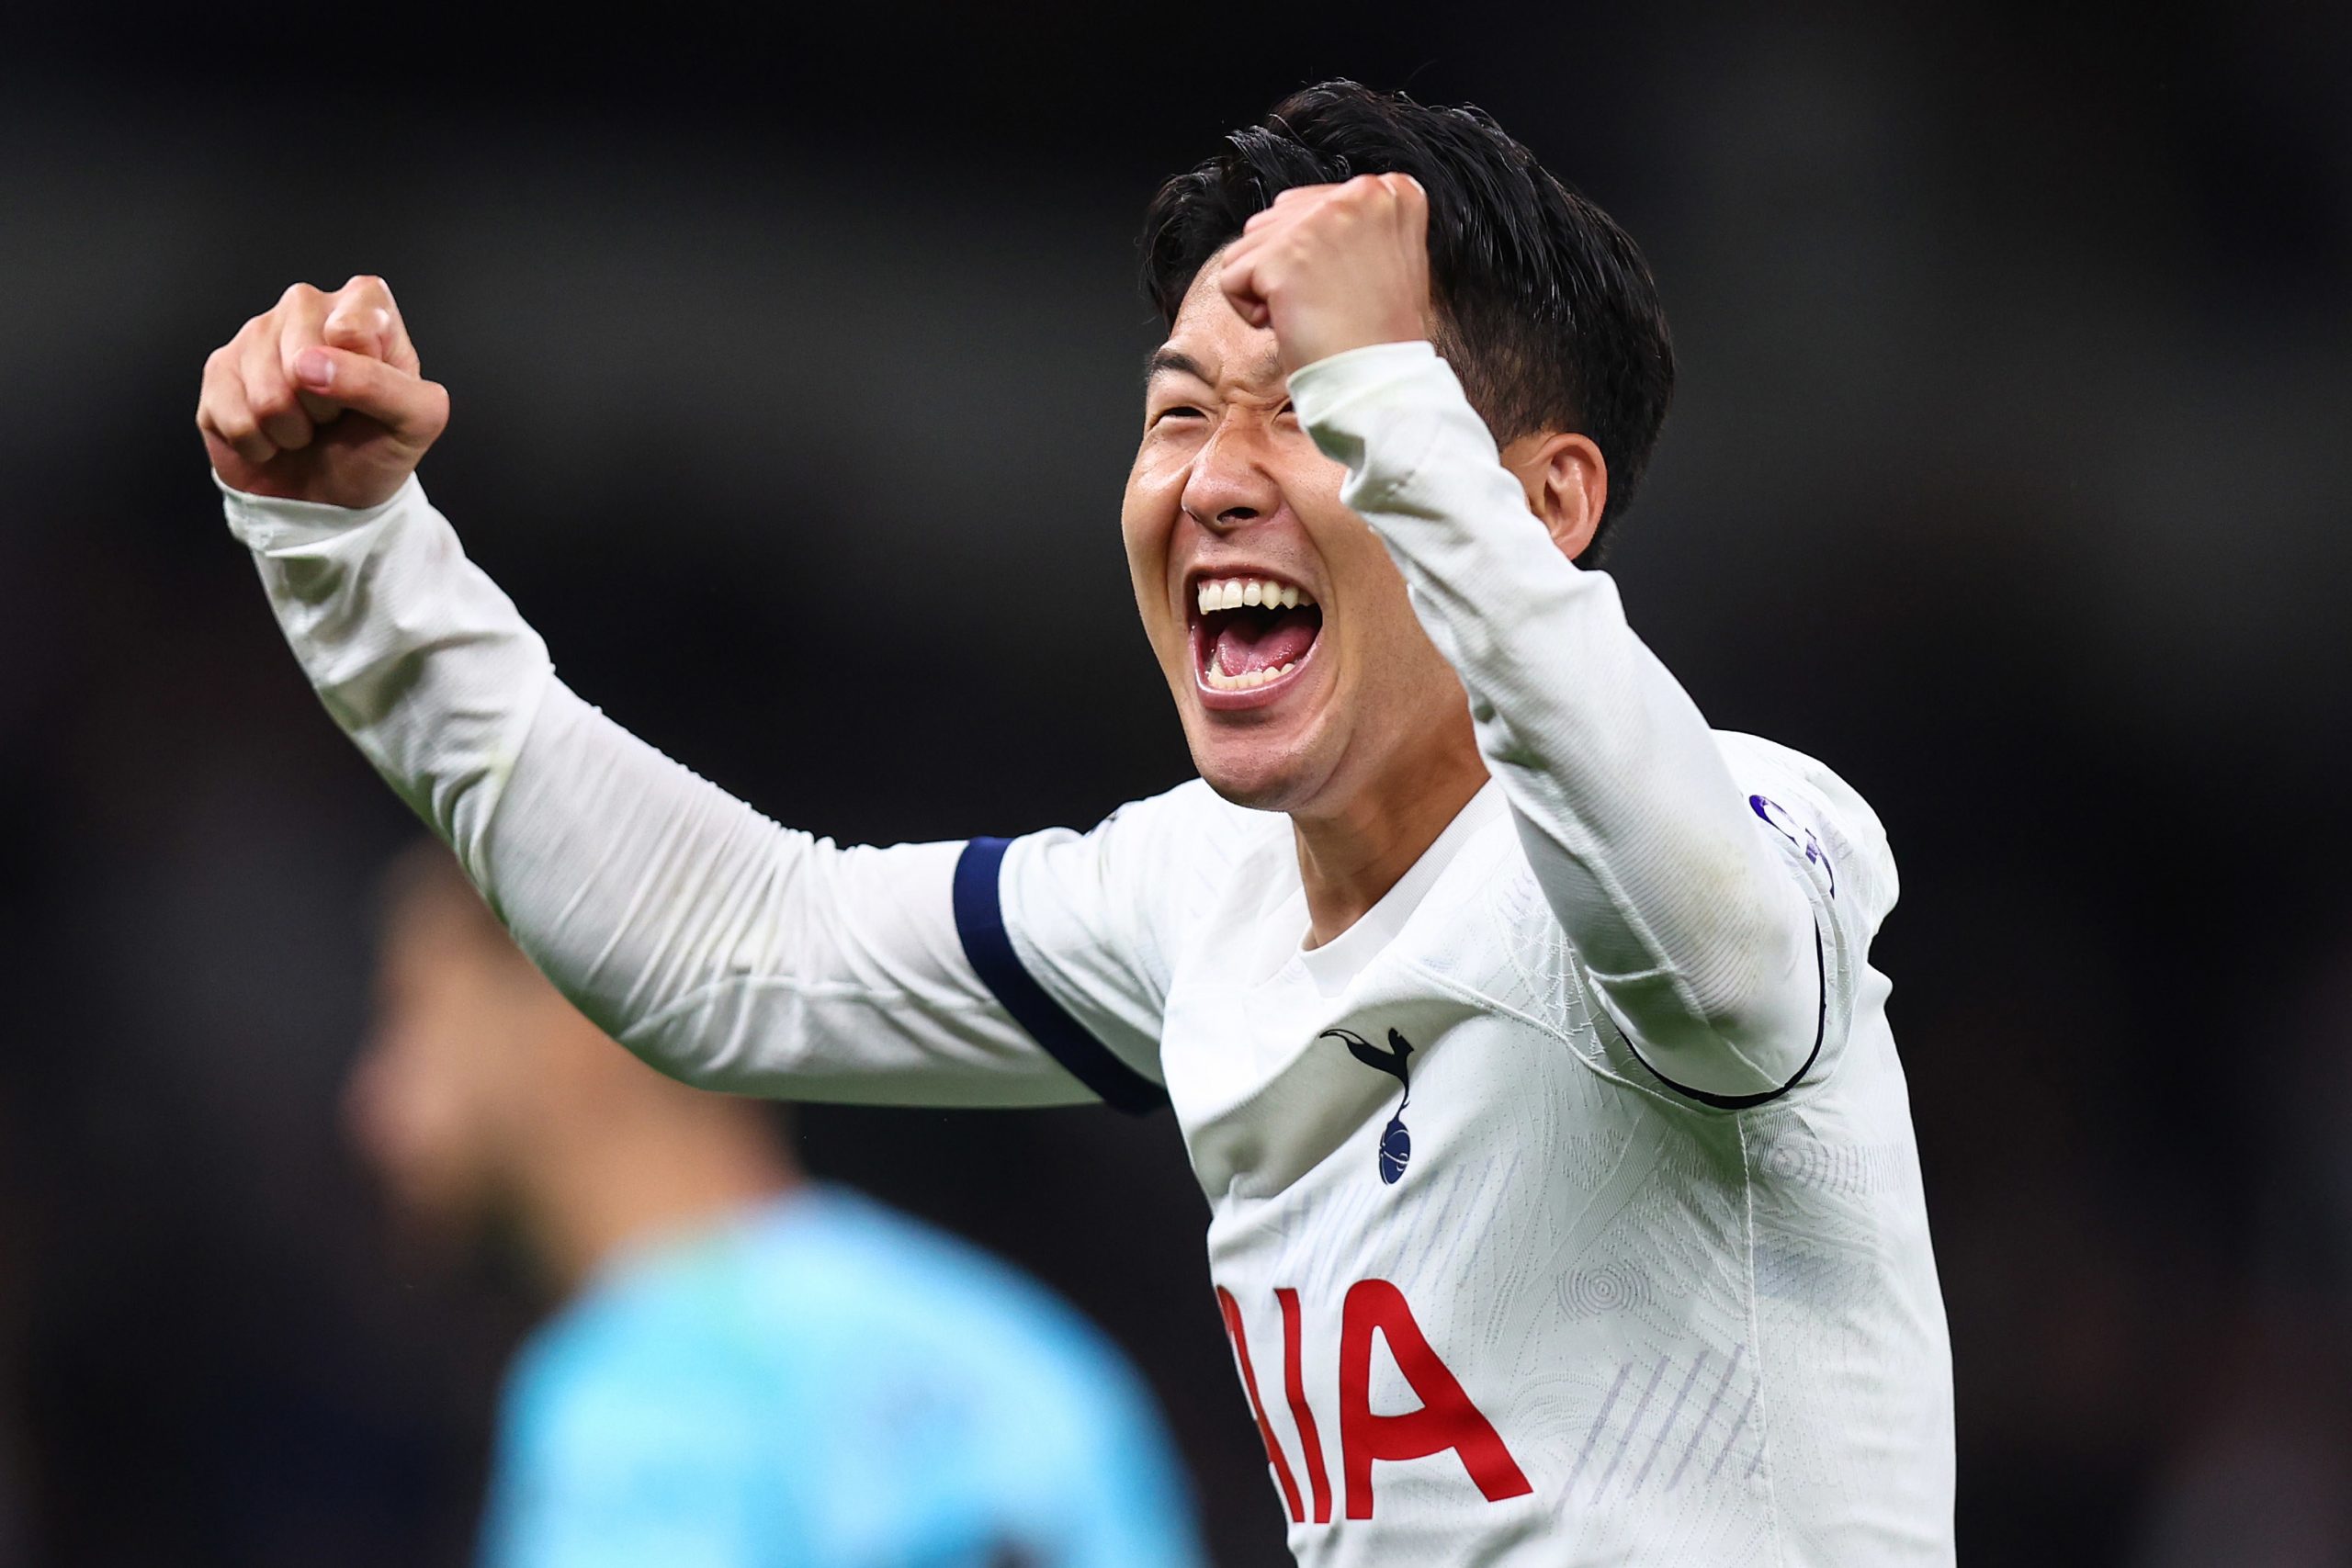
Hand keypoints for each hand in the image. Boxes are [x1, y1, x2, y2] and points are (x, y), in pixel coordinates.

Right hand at [196, 275, 448, 509]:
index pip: (354, 328)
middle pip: (301, 359)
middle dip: (324, 408)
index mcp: (363, 305)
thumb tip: (309, 364)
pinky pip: (234, 417)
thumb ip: (385, 385)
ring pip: (267, 395)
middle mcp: (305, 306)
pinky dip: (260, 445)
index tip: (374, 393)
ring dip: (292, 432)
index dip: (365, 377)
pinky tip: (273, 436)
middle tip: (336, 415)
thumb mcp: (417, 421)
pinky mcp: (219, 369)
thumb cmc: (376, 449)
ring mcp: (256, 334)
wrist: (332, 496)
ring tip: (307, 428)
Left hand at [1217, 174, 1431, 375]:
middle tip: (1329, 307)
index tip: (1348, 291)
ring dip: (1265, 290)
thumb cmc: (1377, 338)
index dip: (1312, 258)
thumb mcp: (1384, 259)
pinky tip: (1292, 325)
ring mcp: (1322, 220)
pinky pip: (1231, 278)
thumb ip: (1346, 227)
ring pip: (1248, 246)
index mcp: (1389, 192)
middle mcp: (1360, 192)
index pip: (1307, 207)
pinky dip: (1250, 313)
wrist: (1378, 385)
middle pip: (1274, 222)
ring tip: (1312, 315)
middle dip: (1285, 271)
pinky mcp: (1285, 254)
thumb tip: (1287, 217)